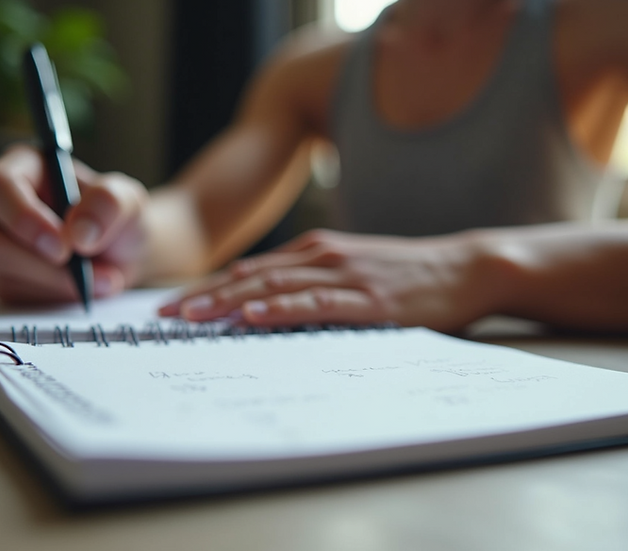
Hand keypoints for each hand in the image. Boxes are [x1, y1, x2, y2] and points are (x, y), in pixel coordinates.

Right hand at [0, 144, 152, 303]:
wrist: (124, 254)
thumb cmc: (118, 218)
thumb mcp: (128, 200)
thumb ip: (108, 204)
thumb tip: (77, 233)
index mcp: (21, 169)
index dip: (23, 218)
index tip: (62, 246)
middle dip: (45, 266)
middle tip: (89, 273)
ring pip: (4, 276)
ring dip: (59, 283)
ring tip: (104, 278)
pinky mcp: (6, 281)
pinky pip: (18, 300)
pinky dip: (58, 298)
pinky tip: (86, 289)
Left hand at [159, 229, 508, 331]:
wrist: (463, 269)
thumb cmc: (407, 276)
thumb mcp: (353, 271)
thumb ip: (313, 283)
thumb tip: (267, 308)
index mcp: (316, 251)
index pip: (250, 271)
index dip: (208, 288)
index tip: (172, 307)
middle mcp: (323, 256)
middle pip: (250, 276)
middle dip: (203, 296)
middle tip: (164, 315)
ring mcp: (345, 275)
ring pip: (274, 287)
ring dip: (228, 301)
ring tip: (192, 315)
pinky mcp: (368, 300)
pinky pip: (315, 302)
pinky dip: (281, 307)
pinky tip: (253, 315)